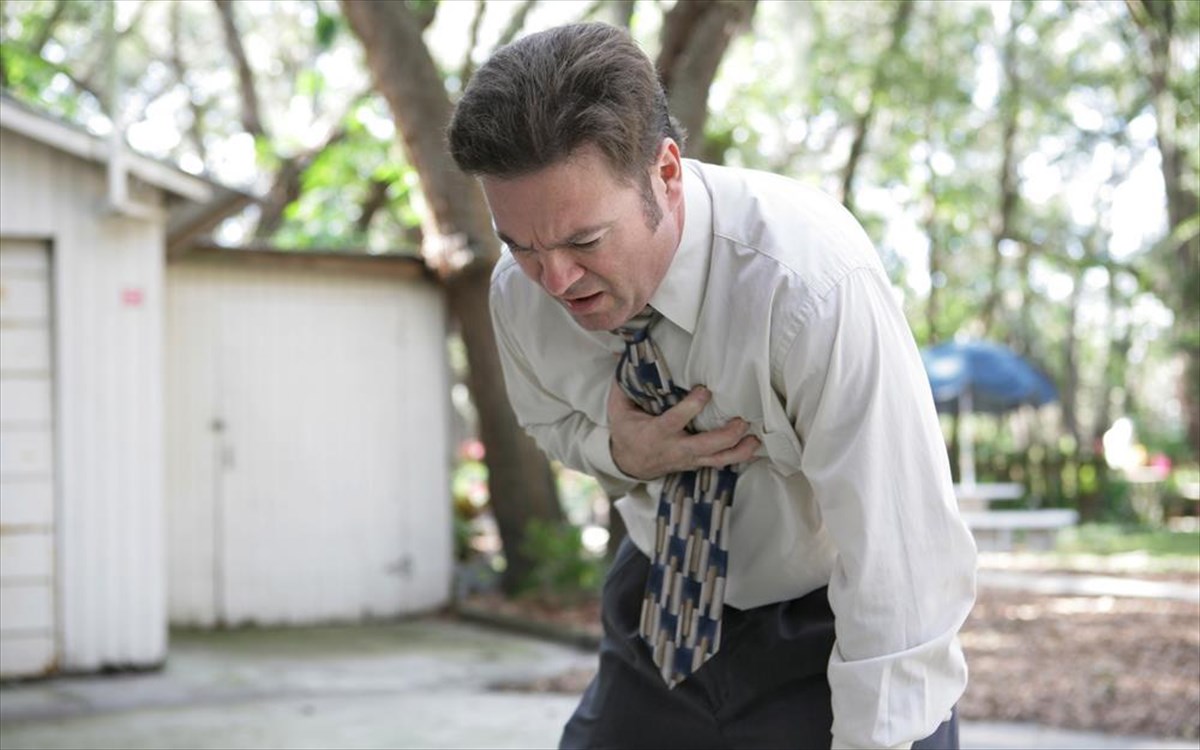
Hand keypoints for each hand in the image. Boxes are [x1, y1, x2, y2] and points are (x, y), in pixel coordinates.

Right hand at [607, 382, 761, 479]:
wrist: (629, 464)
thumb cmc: (627, 431)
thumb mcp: (618, 408)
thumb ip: (624, 383)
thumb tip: (627, 352)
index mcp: (656, 433)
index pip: (675, 420)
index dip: (691, 407)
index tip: (705, 390)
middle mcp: (675, 448)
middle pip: (705, 446)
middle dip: (726, 435)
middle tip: (742, 420)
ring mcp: (688, 459)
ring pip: (717, 460)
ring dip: (739, 451)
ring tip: (755, 439)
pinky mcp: (696, 464)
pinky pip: (720, 463)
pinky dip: (738, 457)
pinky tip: (754, 448)